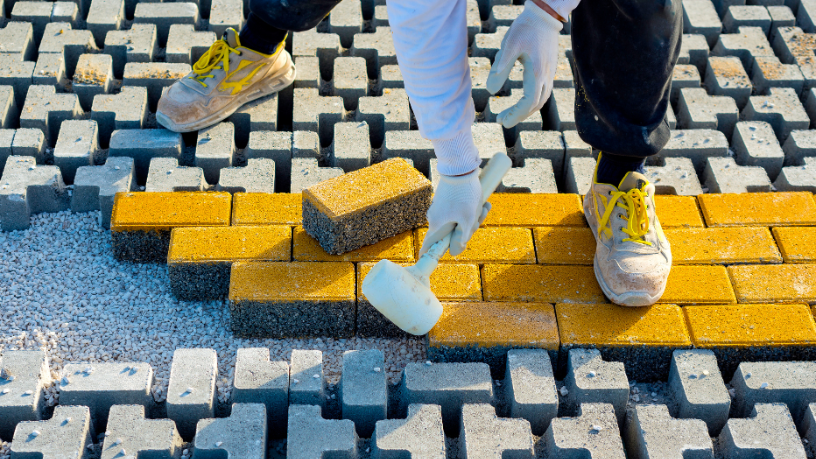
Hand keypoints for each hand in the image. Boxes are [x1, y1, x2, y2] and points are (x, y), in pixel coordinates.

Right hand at [419, 169, 490, 256]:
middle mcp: (434, 217)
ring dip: (473, 217)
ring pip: (458, 220)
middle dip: (468, 229)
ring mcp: (440, 208)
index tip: (426, 261)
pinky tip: (482, 201)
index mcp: (436, 224)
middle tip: (479, 218)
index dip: (431, 253)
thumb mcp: (468, 219)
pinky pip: (459, 210)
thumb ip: (463, 236)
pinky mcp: (446, 200)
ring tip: (484, 206)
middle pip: (451, 233)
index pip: (428, 245)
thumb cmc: (464, 194)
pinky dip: (470, 208)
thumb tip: (457, 249)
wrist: (460, 167)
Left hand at [486, 0, 562, 127]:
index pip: (529, 102)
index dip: (516, 114)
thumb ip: (500, 69)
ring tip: (509, 114)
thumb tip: (490, 91)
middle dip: (519, 115)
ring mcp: (549, 73)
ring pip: (541, 99)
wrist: (545, 15)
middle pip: (536, 105)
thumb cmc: (525, 28)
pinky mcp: (549, 69)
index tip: (502, 121)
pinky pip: (542, 91)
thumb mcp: (509, 47)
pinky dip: (531, 101)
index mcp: (537, 72)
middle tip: (501, 120)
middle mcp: (546, 75)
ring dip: (526, 110)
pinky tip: (521, 100)